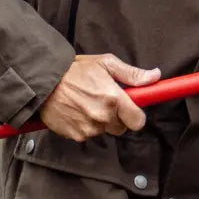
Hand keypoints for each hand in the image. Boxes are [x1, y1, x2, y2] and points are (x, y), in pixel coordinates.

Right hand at [39, 54, 160, 140]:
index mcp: (113, 98)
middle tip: (103, 101)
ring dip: (99, 121)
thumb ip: (132, 74)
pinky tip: (76, 111)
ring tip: (86, 103)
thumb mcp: (106, 63)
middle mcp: (103, 116)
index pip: (138, 121)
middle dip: (116, 117)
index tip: (131, 110)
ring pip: (104, 131)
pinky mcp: (76, 135)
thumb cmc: (75, 70)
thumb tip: (154, 76)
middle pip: (121, 128)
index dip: (136, 116)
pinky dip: (84, 126)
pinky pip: (88, 134)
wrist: (43, 81)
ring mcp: (89, 127)